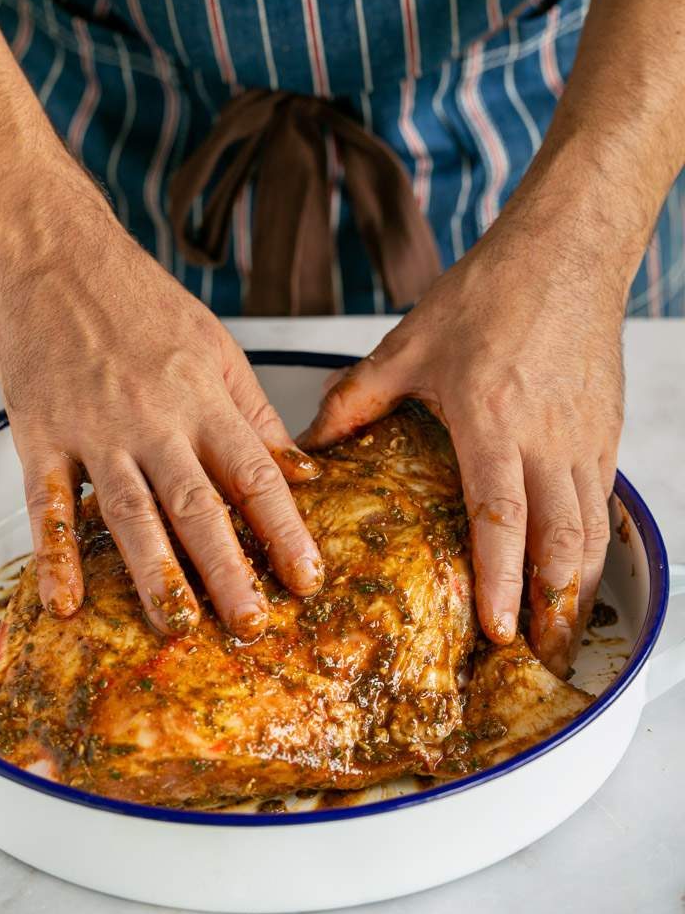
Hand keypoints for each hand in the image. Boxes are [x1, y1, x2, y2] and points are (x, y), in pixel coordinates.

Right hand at [0, 213, 323, 637]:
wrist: (57, 257)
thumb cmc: (143, 304)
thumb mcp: (218, 349)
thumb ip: (256, 414)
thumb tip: (301, 472)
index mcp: (204, 398)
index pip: (256, 475)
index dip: (285, 531)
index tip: (308, 580)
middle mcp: (154, 420)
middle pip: (198, 505)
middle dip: (228, 571)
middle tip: (252, 626)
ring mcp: (94, 430)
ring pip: (130, 512)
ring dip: (155, 574)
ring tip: (179, 626)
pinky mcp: (40, 435)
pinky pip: (48, 503)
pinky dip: (53, 555)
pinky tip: (64, 604)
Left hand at [300, 211, 625, 675]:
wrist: (567, 250)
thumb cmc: (491, 292)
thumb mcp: (409, 344)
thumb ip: (356, 400)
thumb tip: (309, 445)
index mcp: (491, 419)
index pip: (499, 516)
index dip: (500, 580)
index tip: (497, 631)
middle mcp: (545, 438)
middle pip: (560, 542)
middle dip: (551, 610)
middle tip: (536, 662)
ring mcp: (583, 438)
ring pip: (589, 532)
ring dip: (577, 592)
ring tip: (561, 638)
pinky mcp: (604, 433)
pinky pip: (602, 504)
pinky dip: (592, 549)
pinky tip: (577, 575)